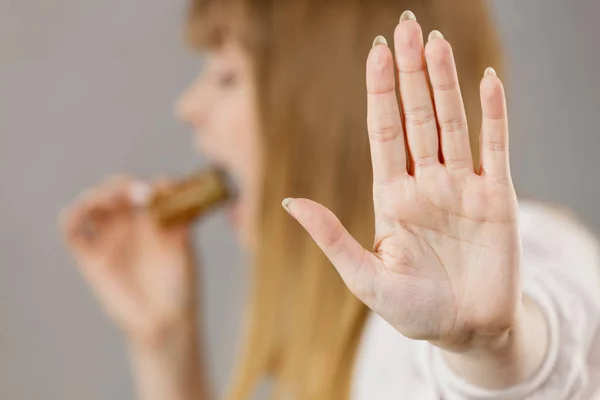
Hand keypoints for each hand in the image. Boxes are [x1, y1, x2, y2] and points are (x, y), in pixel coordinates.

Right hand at [60, 176, 197, 344]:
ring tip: (113, 201)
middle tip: (136, 194)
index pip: (145, 187)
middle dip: (122, 185)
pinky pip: (72, 231)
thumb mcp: (185, 247)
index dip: (149, 183)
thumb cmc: (181, 284)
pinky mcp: (90, 257)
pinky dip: (71, 215)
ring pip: (92, 204)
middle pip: (115, 189)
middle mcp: (129, 223)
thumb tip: (167, 185)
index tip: (159, 189)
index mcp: (154, 217)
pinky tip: (82, 210)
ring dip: (97, 195)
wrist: (166, 320)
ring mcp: (109, 238)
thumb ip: (177, 219)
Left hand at [284, 17, 520, 350]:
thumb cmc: (413, 311)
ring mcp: (462, 186)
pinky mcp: (497, 198)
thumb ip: (331, 236)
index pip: (383, 131)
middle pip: (416, 117)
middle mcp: (425, 183)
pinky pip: (496, 147)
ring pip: (452, 124)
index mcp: (392, 196)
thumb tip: (288, 201)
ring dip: (445, 83)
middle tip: (406, 28)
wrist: (467, 332)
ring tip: (436, 43)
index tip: (376, 52)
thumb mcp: (365, 277)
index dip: (380, 91)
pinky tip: (486, 82)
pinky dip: (493, 114)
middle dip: (410, 74)